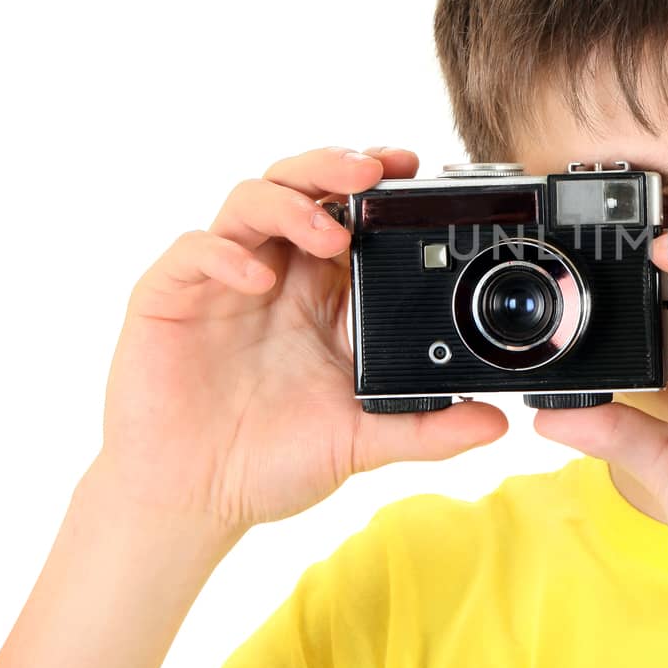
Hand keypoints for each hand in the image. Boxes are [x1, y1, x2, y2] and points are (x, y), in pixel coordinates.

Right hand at [99, 145, 507, 534]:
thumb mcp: (361, 441)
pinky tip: (258, 278)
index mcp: (321, 292)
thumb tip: (498, 423)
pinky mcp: (169, 296)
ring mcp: (220, 279)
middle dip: (338, 167)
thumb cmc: (270, 462)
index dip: (380, 185)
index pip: (351, 214)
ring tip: (330, 232)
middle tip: (377, 173)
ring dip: (294, 203)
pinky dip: (226, 252)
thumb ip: (427, 428)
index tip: (418, 172)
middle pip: (303, 185)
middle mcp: (274, 271)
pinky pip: (194, 250)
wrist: (191, 501)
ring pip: (250, 199)